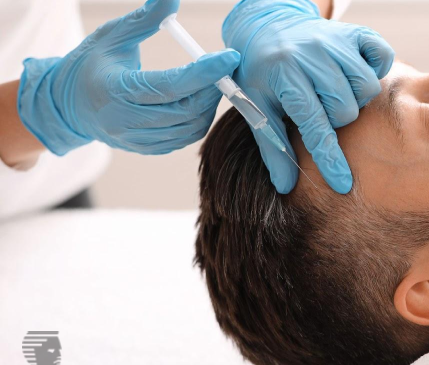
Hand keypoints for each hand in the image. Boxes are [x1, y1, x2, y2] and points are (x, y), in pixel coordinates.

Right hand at [17, 0, 240, 155]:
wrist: (68, 104)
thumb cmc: (91, 63)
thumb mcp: (113, 35)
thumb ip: (145, 19)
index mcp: (114, 90)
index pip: (171, 86)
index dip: (205, 72)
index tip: (230, 57)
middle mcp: (124, 121)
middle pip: (186, 110)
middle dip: (212, 88)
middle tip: (222, 69)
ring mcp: (135, 139)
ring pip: (189, 128)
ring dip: (208, 105)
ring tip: (210, 83)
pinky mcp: (145, 149)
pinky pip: (184, 138)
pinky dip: (198, 119)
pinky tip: (197, 101)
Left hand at [223, 0, 394, 193]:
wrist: (269, 26)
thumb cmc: (262, 72)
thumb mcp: (257, 106)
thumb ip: (272, 146)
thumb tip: (285, 186)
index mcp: (284, 74)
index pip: (314, 125)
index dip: (329, 158)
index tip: (343, 184)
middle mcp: (312, 54)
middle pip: (347, 109)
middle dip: (336, 118)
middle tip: (320, 107)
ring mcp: (336, 40)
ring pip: (368, 87)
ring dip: (355, 97)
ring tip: (334, 92)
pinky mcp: (354, 32)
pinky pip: (383, 56)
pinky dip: (377, 68)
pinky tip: (354, 72)